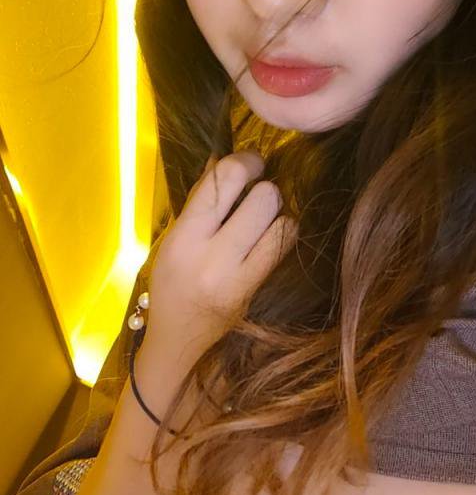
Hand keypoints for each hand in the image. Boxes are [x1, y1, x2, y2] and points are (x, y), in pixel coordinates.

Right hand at [146, 151, 297, 355]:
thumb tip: (224, 156)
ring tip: (262, 221)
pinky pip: (285, 247)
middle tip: (257, 195)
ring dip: (278, 214)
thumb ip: (200, 199)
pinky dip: (283, 234)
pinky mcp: (257, 292)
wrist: (177, 338)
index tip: (252, 163)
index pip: (224, 180)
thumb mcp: (174, 237)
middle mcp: (211, 257)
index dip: (246, 160)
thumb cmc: (171, 281)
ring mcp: (238, 278)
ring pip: (282, 222)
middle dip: (265, 188)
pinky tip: (269, 239)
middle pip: (263, 197)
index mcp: (184, 237)